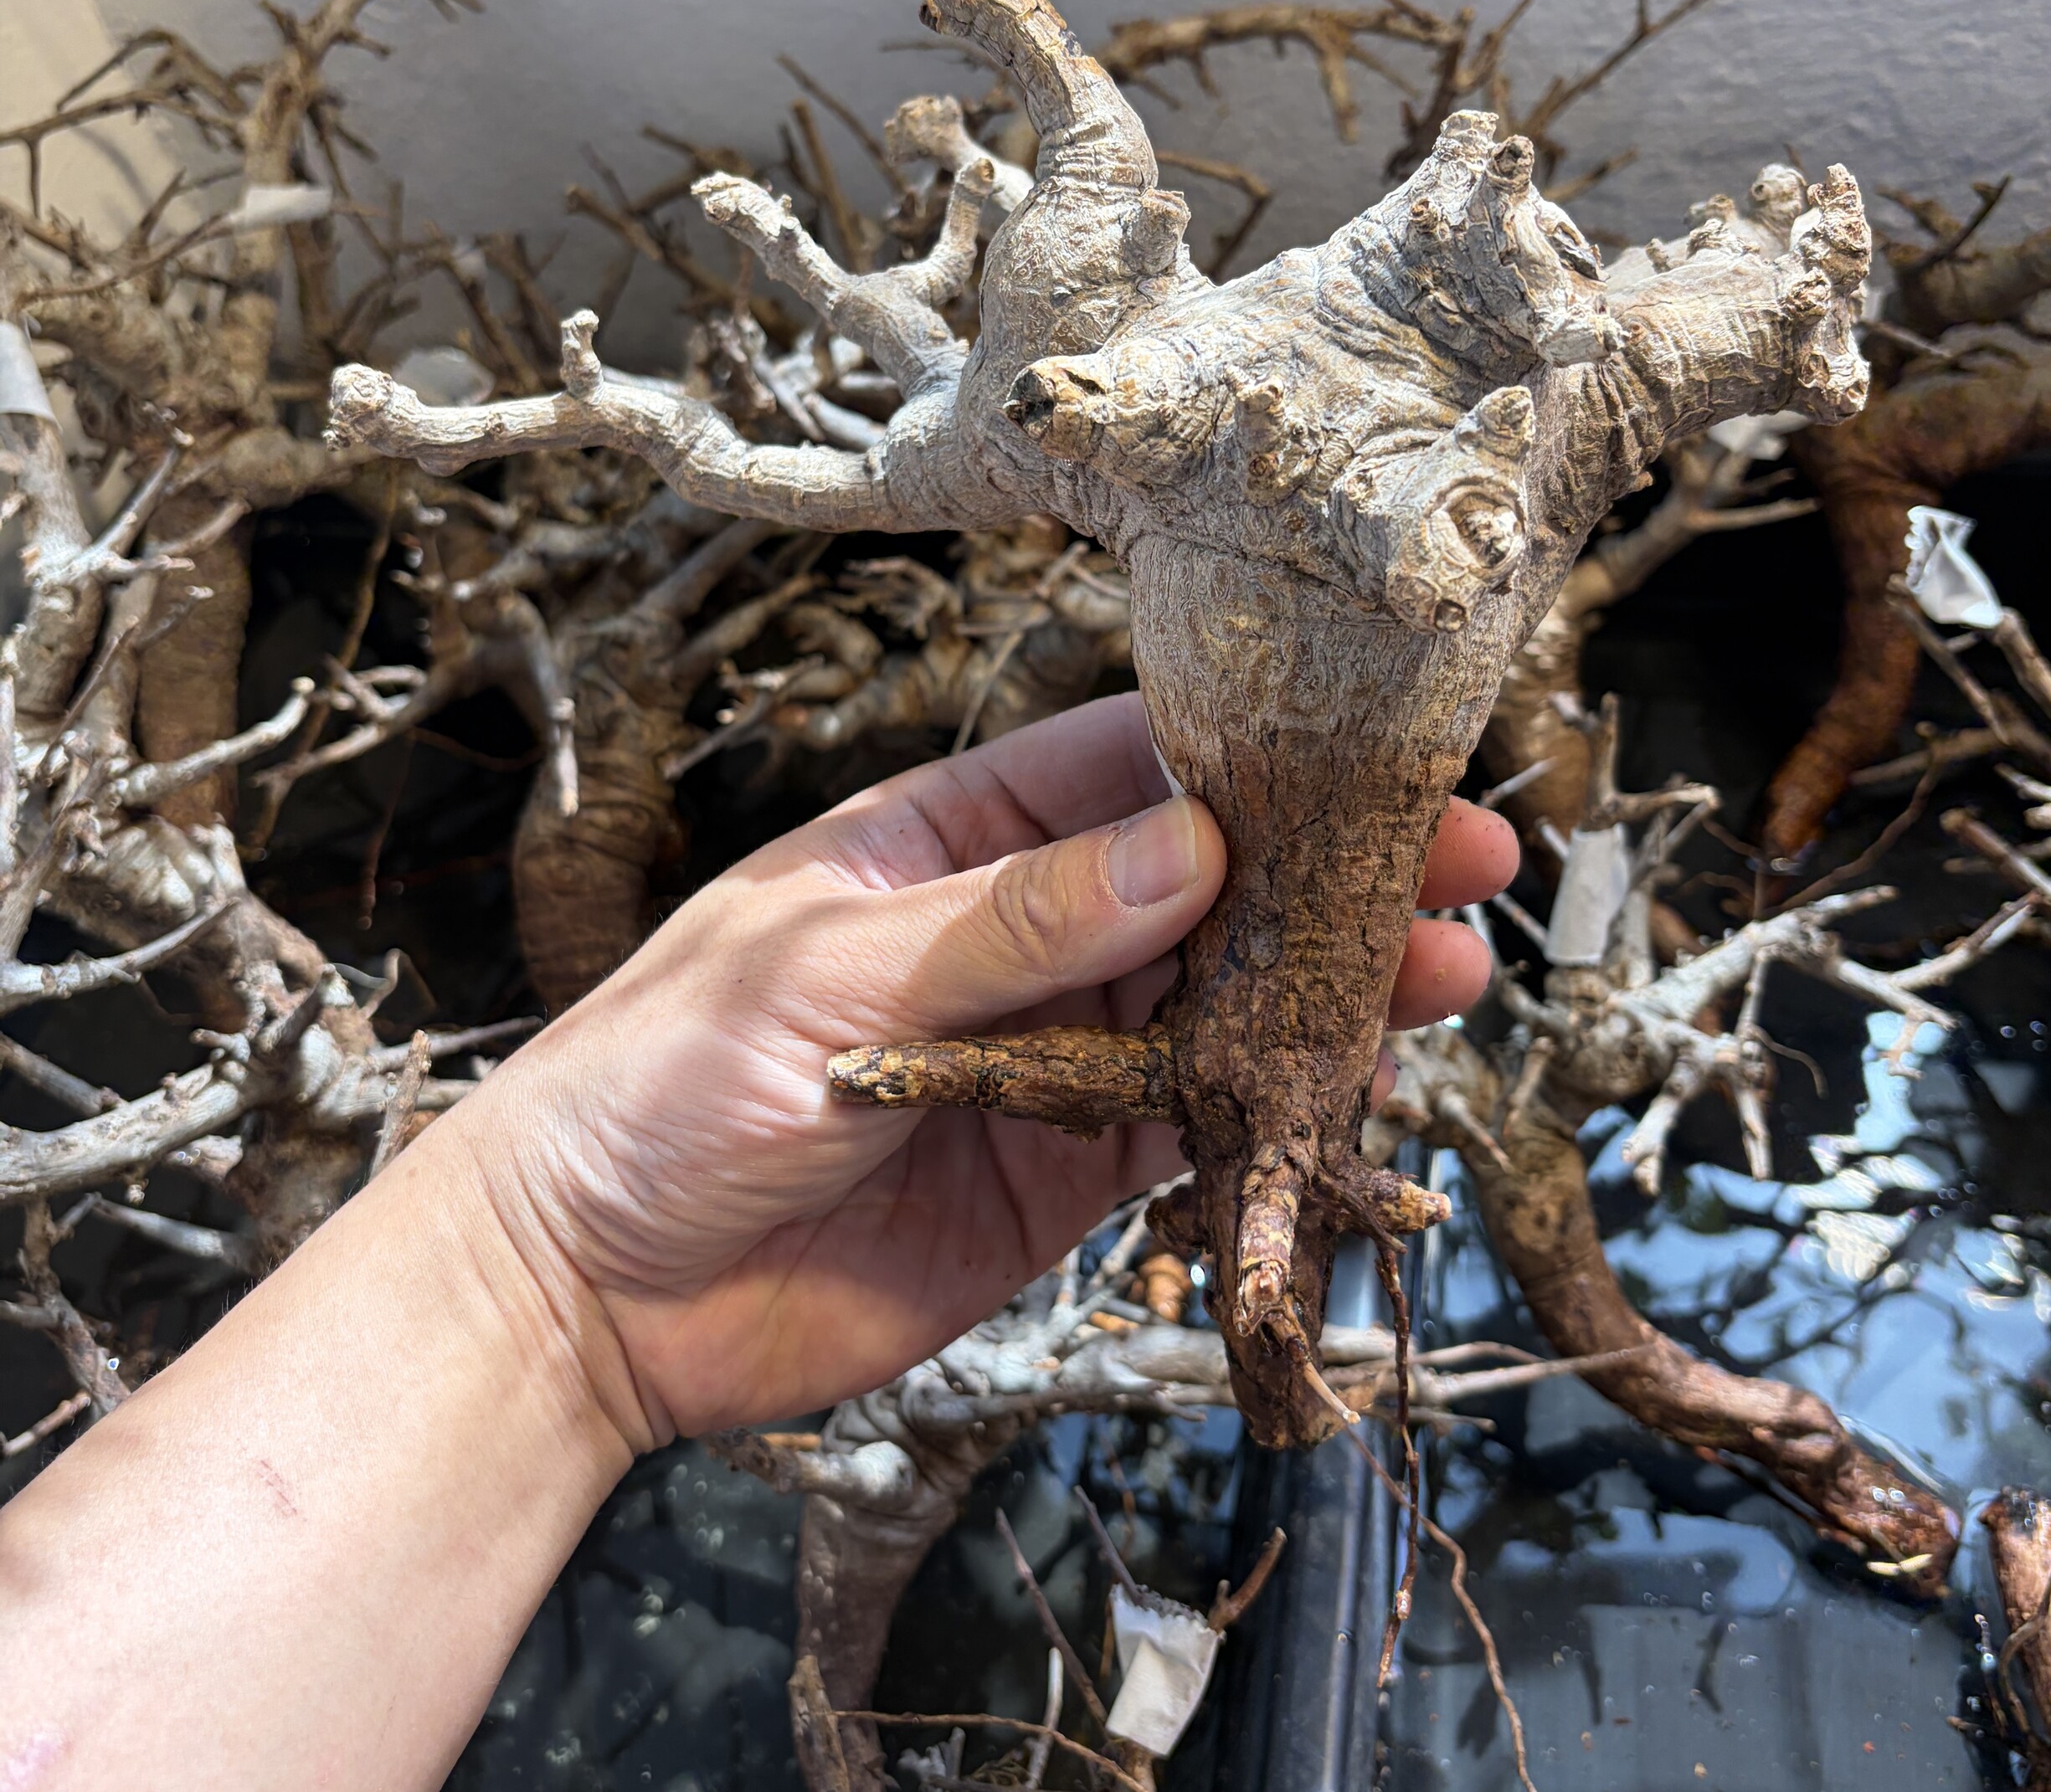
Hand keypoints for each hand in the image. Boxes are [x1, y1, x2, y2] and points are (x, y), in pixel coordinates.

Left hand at [466, 692, 1515, 1441]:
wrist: (584, 1297)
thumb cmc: (660, 1084)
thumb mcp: (831, 973)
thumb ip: (1019, 921)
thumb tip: (1193, 843)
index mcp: (946, 842)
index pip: (1123, 770)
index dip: (1253, 764)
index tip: (1369, 761)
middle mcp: (1012, 938)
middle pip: (1198, 889)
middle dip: (1323, 878)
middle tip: (1458, 868)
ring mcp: (1043, 1057)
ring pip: (1213, 1008)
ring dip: (1322, 995)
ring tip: (1443, 978)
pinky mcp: (1051, 1172)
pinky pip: (1181, 1128)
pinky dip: (1268, 1115)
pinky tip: (1355, 1092)